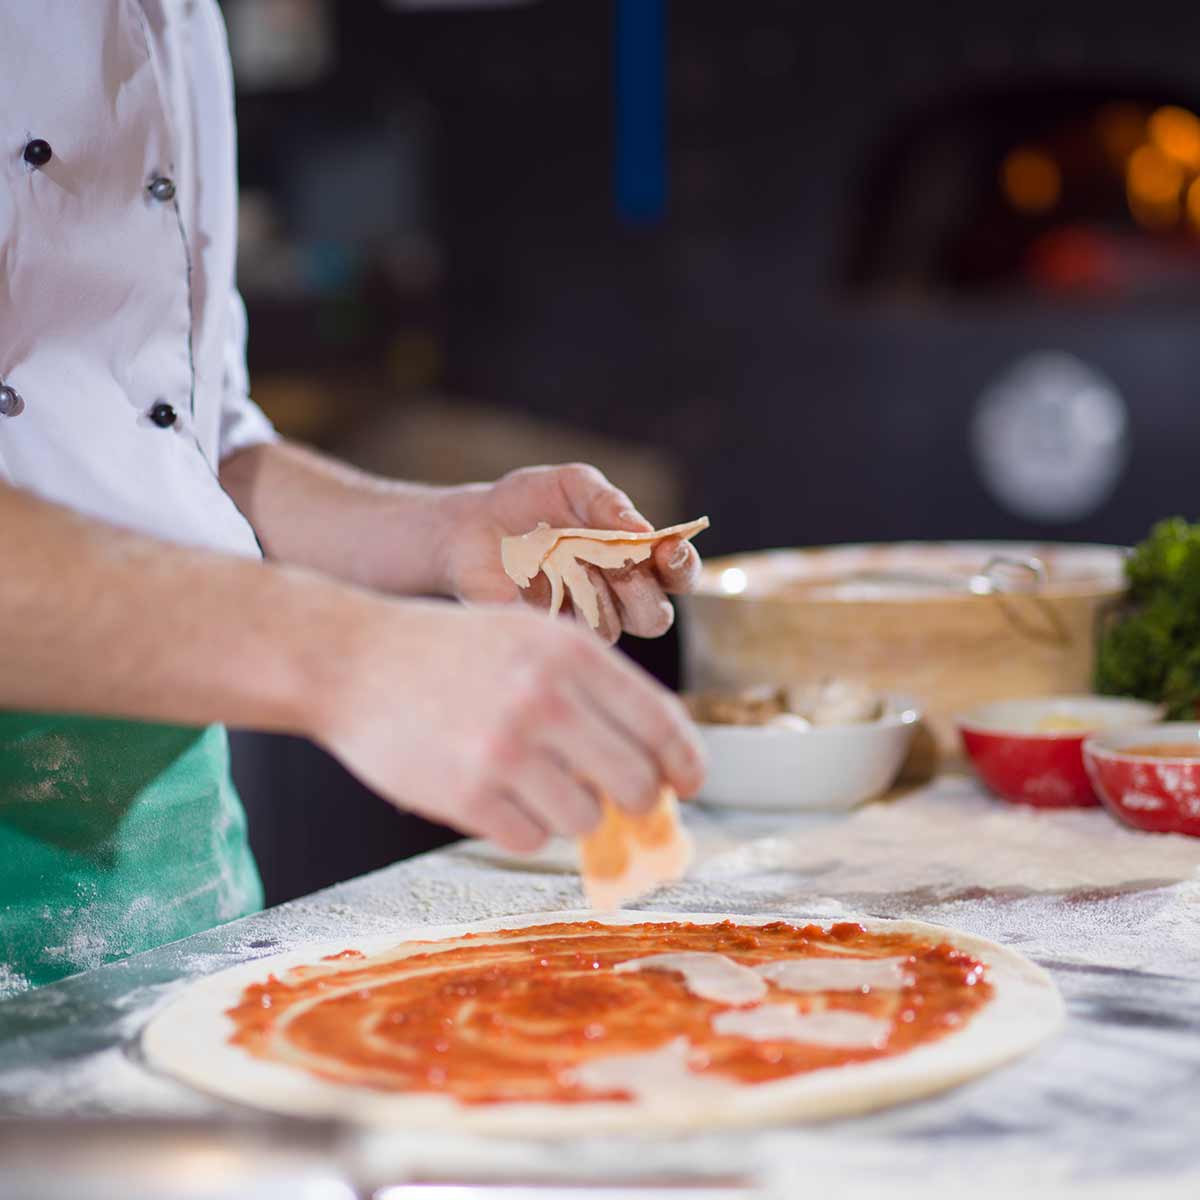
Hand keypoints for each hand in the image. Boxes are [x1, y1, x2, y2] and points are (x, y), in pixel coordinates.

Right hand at [313, 600, 705, 850]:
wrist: (353, 660)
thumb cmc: (451, 652)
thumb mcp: (530, 638)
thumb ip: (595, 690)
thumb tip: (658, 765)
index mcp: (571, 653)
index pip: (661, 723)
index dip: (685, 762)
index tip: (687, 783)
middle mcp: (547, 699)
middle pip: (637, 784)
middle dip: (636, 800)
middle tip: (618, 799)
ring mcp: (506, 749)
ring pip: (586, 819)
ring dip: (570, 811)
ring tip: (533, 781)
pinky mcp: (467, 795)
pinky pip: (530, 838)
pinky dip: (521, 824)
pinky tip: (493, 791)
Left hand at [439, 464, 701, 643]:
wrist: (470, 525)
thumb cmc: (530, 501)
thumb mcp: (571, 485)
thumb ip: (607, 502)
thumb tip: (642, 527)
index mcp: (635, 558)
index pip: (678, 574)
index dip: (682, 566)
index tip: (668, 548)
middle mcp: (617, 597)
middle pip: (655, 617)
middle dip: (642, 592)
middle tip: (618, 563)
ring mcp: (582, 621)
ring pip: (609, 631)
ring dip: (590, 594)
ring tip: (559, 557)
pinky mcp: (545, 635)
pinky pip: (562, 633)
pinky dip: (549, 601)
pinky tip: (530, 575)